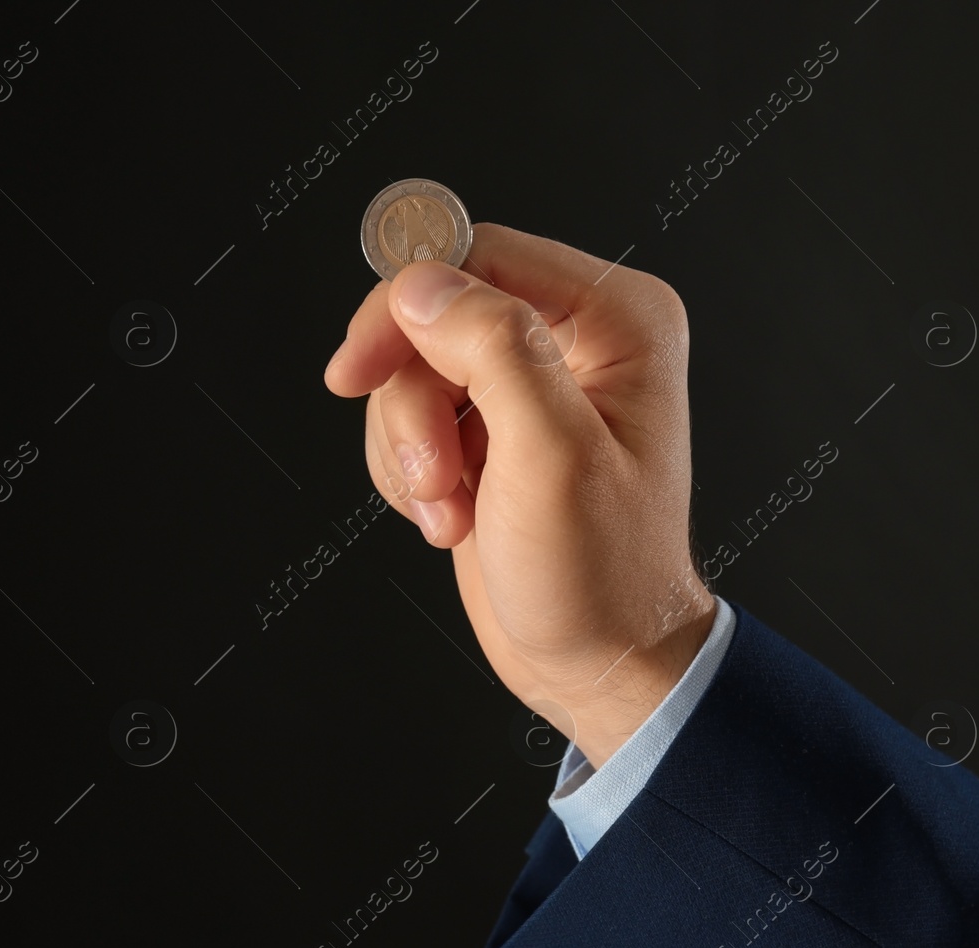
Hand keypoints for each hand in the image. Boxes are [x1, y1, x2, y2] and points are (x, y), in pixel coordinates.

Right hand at [324, 223, 716, 767]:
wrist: (597, 660)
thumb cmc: (603, 577)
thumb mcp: (552, 458)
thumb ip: (494, 352)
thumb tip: (422, 285)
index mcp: (617, 319)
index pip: (481, 257)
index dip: (406, 306)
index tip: (361, 367)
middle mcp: (575, 339)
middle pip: (433, 317)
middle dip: (412, 405)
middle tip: (430, 473)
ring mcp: (526, 385)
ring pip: (410, 371)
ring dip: (409, 450)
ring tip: (452, 509)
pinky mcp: (488, 429)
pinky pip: (407, 416)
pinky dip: (408, 472)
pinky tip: (451, 514)